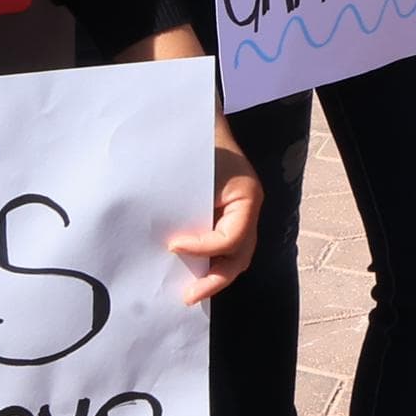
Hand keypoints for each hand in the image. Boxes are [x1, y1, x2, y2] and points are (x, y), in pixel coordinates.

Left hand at [167, 118, 261, 306]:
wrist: (196, 119)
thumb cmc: (196, 142)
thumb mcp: (193, 173)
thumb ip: (184, 206)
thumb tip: (167, 243)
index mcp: (247, 197)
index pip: (230, 237)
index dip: (203, 248)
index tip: (172, 245)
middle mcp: (248, 209)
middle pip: (240, 256)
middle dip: (215, 279)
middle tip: (187, 296)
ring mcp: (240, 213)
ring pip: (234, 255)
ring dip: (212, 274)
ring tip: (189, 291)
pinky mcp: (224, 214)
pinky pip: (222, 246)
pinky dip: (207, 261)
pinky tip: (186, 270)